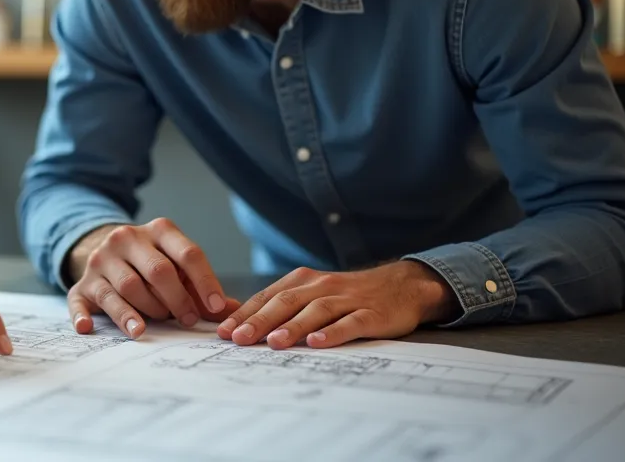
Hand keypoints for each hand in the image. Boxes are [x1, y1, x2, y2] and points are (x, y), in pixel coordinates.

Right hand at [66, 218, 240, 338]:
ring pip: (127, 288)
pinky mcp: (81, 285)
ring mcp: (100, 261)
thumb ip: (202, 288)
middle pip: (158, 271)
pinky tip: (88, 329)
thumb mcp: (177, 267)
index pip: (187, 253)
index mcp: (157, 230)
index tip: (216, 307)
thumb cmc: (150, 265)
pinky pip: (79, 302)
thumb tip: (234, 310)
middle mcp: (126, 239)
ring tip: (154, 325)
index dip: (205, 282)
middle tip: (187, 320)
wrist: (106, 253)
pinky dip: (83, 316)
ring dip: (147, 312)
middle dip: (178, 300)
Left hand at [216, 261, 458, 349]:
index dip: (245, 313)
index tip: (223, 331)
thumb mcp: (313, 294)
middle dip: (260, 321)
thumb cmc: (348, 296)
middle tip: (239, 339)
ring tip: (273, 342)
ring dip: (293, 326)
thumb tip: (243, 326)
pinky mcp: (371, 314)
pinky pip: (350, 323)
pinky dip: (333, 332)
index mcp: (303, 281)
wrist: (402, 286)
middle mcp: (322, 286)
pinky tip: (318, 342)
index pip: (267, 297)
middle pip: (286, 302)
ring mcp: (347, 299)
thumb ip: (283, 306)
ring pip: (315, 311)